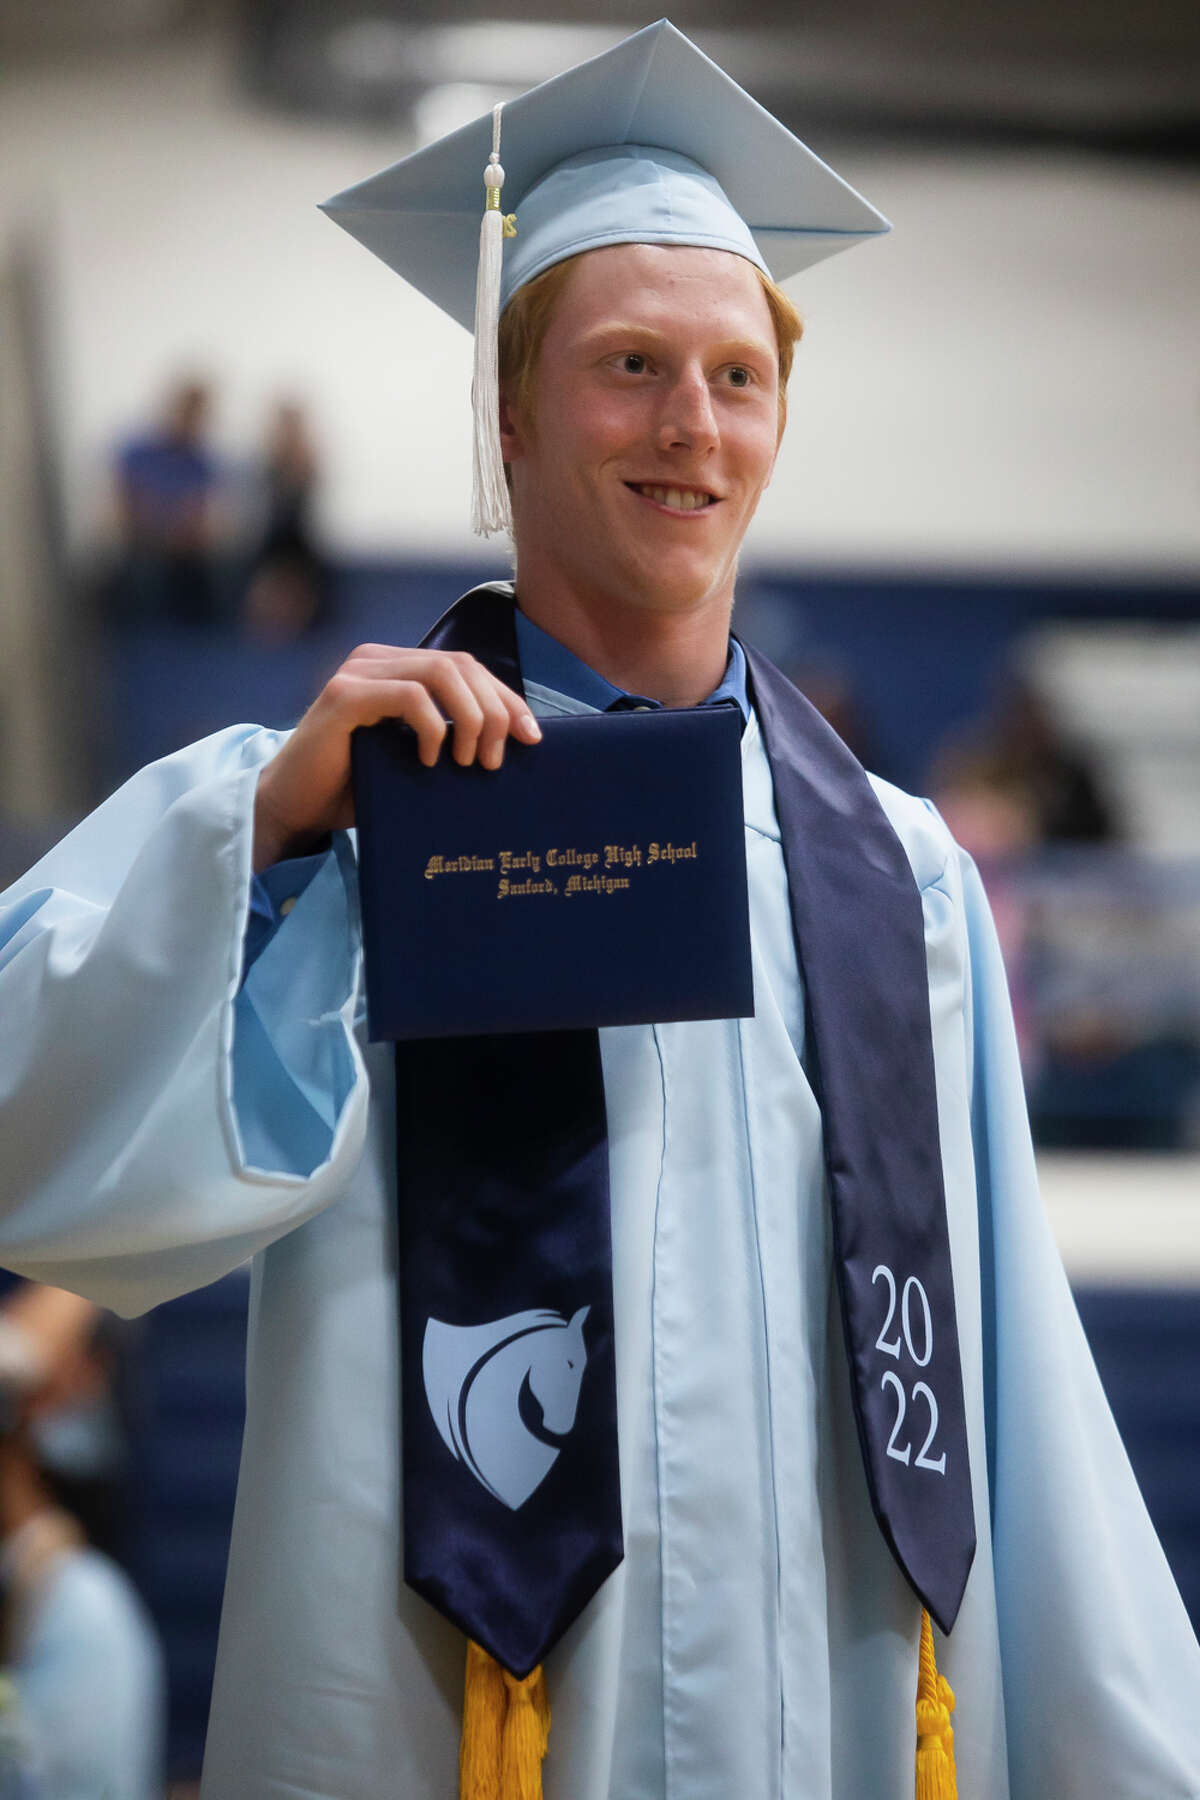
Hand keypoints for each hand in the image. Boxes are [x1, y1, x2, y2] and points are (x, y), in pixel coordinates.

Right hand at [252, 644, 540, 871]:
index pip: (468, 668)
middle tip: (497, 760)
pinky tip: (430, 760)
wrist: (293, 809)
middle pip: (462, 665)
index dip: (507, 699)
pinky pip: (409, 696)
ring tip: (469, 761)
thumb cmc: (356, 789)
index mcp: (398, 669)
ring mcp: (359, 673)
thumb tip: (515, 742)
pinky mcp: (344, 695)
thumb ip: (450, 737)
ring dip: (470, 718)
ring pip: (442, 673)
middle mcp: (379, 660)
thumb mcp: (415, 758)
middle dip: (494, 711)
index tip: (532, 739)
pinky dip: (432, 727)